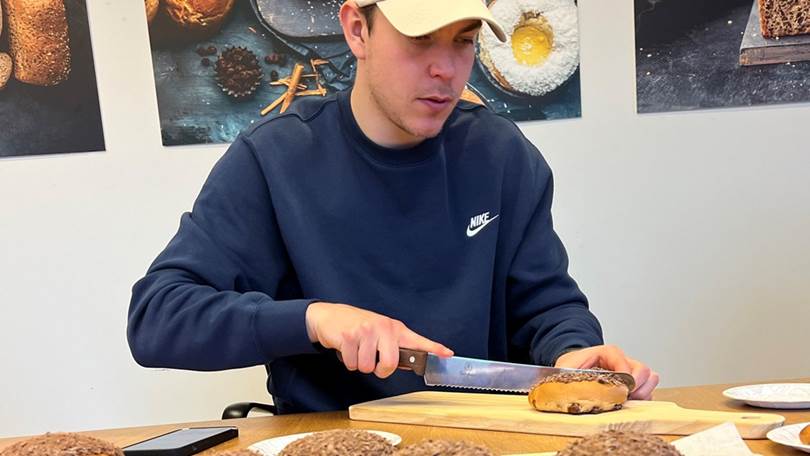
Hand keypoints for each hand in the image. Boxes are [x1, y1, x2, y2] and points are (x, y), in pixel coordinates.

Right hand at [305, 302, 452, 378]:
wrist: (331, 316)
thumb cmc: (358, 326)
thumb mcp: (380, 333)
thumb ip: (395, 348)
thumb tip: (411, 364)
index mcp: (394, 328)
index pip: (417, 340)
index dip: (433, 348)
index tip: (448, 353)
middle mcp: (382, 327)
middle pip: (389, 363)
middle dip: (380, 369)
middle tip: (373, 361)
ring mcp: (365, 331)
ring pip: (367, 367)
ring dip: (360, 364)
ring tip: (357, 350)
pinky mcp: (348, 336)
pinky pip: (352, 364)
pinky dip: (348, 362)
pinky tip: (347, 348)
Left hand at [554, 345, 658, 399]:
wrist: (572, 369)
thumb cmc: (572, 367)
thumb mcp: (565, 368)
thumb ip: (567, 374)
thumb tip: (571, 389)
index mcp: (608, 353)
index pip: (624, 361)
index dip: (625, 376)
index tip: (621, 390)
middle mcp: (623, 361)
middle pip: (643, 370)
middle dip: (638, 387)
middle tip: (625, 398)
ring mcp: (631, 373)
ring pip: (651, 379)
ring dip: (643, 393)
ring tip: (627, 402)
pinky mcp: (635, 385)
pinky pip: (649, 391)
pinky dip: (643, 400)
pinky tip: (629, 405)